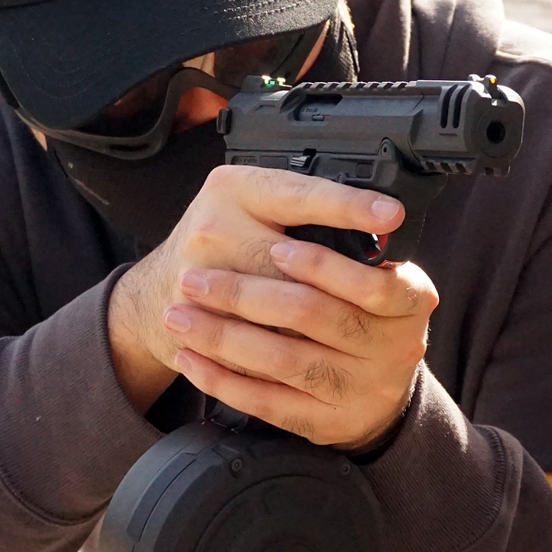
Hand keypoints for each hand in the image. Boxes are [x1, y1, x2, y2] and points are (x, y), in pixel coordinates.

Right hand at [106, 166, 414, 423]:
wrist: (160, 292)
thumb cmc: (224, 245)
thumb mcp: (258, 208)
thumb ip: (305, 213)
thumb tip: (380, 229)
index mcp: (235, 188)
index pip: (300, 195)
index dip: (348, 206)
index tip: (390, 214)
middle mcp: (212, 227)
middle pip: (288, 262)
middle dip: (336, 286)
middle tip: (378, 304)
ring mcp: (194, 278)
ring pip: (271, 311)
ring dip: (315, 330)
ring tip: (352, 339)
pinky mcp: (187, 323)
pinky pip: (244, 351)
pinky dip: (282, 361)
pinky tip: (311, 363)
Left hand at [164, 239, 437, 450]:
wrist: (372, 385)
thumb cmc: (358, 308)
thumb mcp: (378, 273)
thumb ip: (349, 247)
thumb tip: (294, 216)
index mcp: (414, 297)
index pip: (374, 279)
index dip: (323, 266)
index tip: (280, 250)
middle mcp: (397, 345)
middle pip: (313, 314)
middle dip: (244, 294)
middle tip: (194, 280)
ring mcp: (364, 388)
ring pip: (283, 359)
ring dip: (222, 337)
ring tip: (180, 315)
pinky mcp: (330, 423)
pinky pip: (268, 403)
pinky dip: (223, 381)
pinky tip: (192, 358)